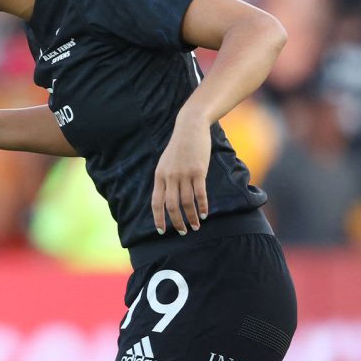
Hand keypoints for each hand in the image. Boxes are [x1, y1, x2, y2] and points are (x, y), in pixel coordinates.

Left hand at [151, 116, 210, 235]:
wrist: (190, 128)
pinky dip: (202, 206)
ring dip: (192, 217)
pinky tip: (205, 214)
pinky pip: (200, 194)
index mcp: (159, 176)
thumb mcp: (165, 163)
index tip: (162, 231)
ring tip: (196, 226)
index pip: (156, 202)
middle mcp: (170, 177)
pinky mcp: (198, 172)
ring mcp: (184, 174)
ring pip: (186, 202)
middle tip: (183, 232)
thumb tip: (165, 199)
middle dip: (177, 222)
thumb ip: (165, 179)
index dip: (158, 218)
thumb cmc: (178, 148)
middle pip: (171, 206)